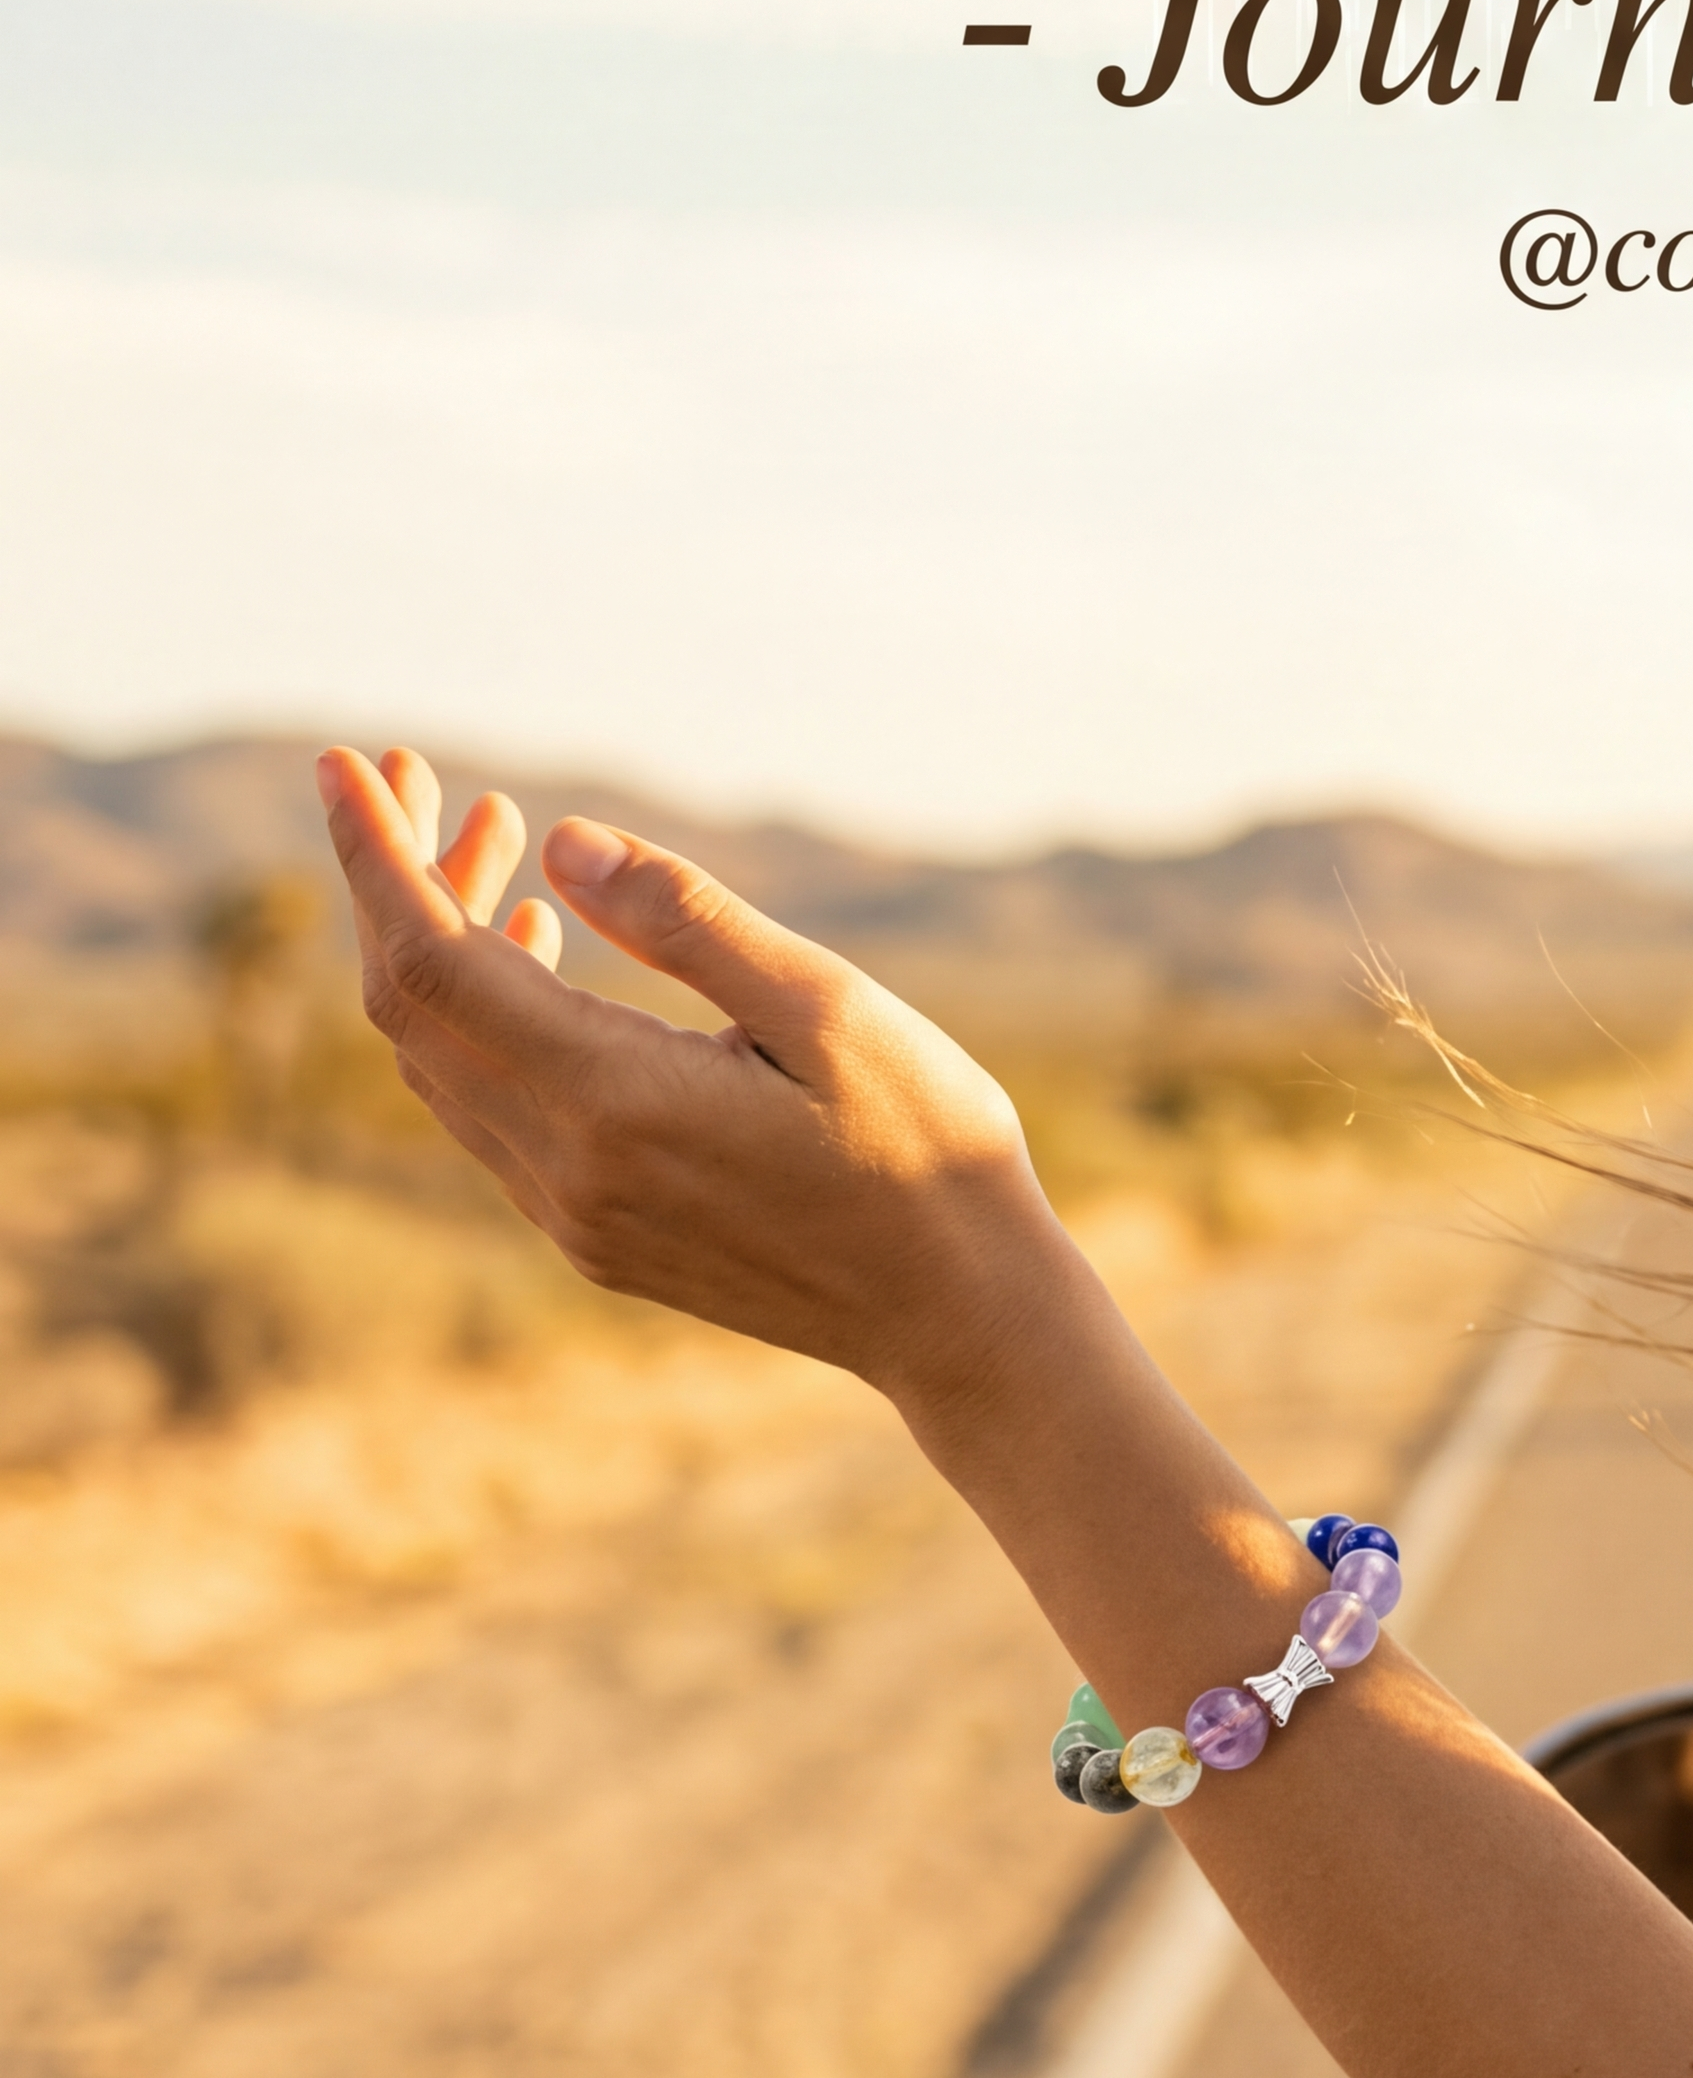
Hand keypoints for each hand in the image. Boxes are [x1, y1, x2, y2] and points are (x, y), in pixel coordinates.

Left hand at [317, 744, 1083, 1403]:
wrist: (963, 1318)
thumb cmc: (924, 1152)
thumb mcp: (829, 1008)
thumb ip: (688, 923)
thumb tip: (560, 842)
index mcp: (616, 1105)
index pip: (432, 965)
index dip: (375, 855)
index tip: (343, 759)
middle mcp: (570, 1172)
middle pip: (414, 1010)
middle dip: (400, 882)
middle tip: (432, 777)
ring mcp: (577, 1216)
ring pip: (444, 1063)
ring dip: (442, 946)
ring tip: (504, 843)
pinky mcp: (601, 1239)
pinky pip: (491, 1113)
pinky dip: (483, 1019)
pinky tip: (539, 956)